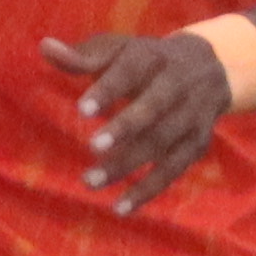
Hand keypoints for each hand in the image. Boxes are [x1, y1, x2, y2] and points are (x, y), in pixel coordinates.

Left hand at [50, 30, 233, 206]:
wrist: (211, 67)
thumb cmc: (146, 61)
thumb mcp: (118, 50)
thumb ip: (82, 56)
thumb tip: (45, 48)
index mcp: (153, 56)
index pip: (132, 70)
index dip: (109, 90)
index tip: (82, 110)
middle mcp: (178, 84)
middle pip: (155, 107)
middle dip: (125, 128)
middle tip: (92, 147)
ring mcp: (192, 116)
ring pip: (163, 142)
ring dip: (128, 164)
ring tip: (90, 182)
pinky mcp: (197, 144)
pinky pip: (174, 170)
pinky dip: (149, 190)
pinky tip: (121, 207)